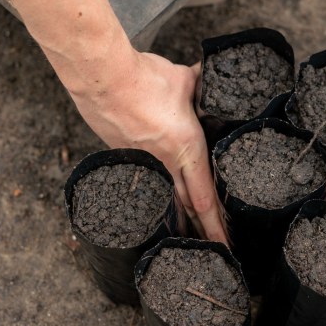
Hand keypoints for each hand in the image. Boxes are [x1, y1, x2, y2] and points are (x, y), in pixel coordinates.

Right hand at [67, 49, 226, 242]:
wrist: (100, 76)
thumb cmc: (144, 78)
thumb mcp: (184, 80)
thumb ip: (203, 86)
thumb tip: (215, 80)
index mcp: (187, 148)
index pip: (205, 196)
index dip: (217, 223)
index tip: (225, 243)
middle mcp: (166, 162)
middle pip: (188, 205)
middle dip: (203, 230)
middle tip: (215, 249)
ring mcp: (143, 163)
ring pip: (167, 196)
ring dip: (179, 217)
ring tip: (189, 234)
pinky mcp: (124, 155)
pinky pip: (147, 180)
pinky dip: (157, 193)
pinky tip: (159, 201)